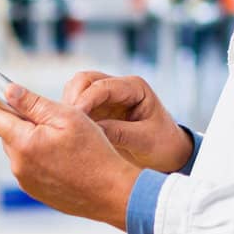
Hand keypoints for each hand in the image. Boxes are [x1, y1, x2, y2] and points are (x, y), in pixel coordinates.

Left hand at [0, 84, 139, 226]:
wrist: (110, 191)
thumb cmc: (93, 152)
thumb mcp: (66, 117)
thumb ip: (33, 103)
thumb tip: (9, 91)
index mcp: (23, 143)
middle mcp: (19, 165)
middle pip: (8, 133)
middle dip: (19, 119)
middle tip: (45, 112)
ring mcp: (26, 181)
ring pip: (20, 149)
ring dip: (31, 138)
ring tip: (61, 137)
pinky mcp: (35, 192)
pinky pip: (30, 166)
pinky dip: (39, 155)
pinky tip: (63, 155)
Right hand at [62, 70, 194, 173]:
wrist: (168, 153)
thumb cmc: (163, 144)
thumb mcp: (145, 141)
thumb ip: (120, 133)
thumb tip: (91, 130)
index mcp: (134, 88)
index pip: (103, 86)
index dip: (86, 100)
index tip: (74, 119)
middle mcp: (118, 87)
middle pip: (85, 80)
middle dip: (73, 98)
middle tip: (65, 123)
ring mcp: (106, 98)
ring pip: (77, 90)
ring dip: (68, 106)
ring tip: (64, 128)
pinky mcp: (98, 110)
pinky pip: (77, 106)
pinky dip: (69, 115)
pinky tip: (67, 131)